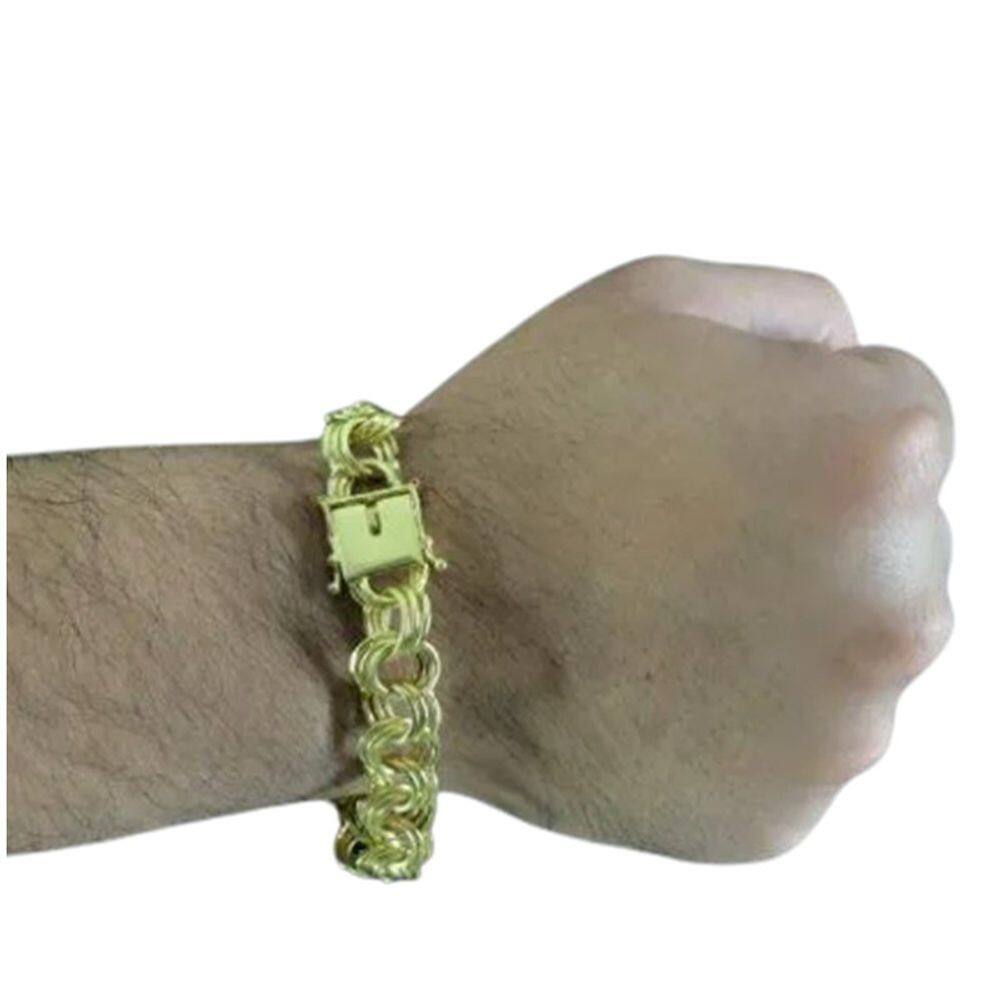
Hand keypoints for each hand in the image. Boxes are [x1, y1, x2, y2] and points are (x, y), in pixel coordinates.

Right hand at [411, 257, 952, 860]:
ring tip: (657, 607)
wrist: (410, 604)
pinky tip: (649, 678)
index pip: (909, 415)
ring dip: (783, 624)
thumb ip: (802, 312)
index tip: (717, 443)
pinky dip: (738, 715)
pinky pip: (792, 741)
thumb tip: (857, 370)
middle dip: (811, 525)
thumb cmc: (519, 443)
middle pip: (897, 541)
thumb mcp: (657, 296)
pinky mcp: (784, 811)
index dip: (803, 418)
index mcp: (879, 452)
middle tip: (679, 529)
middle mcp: (897, 599)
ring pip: (853, 649)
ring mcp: (846, 726)